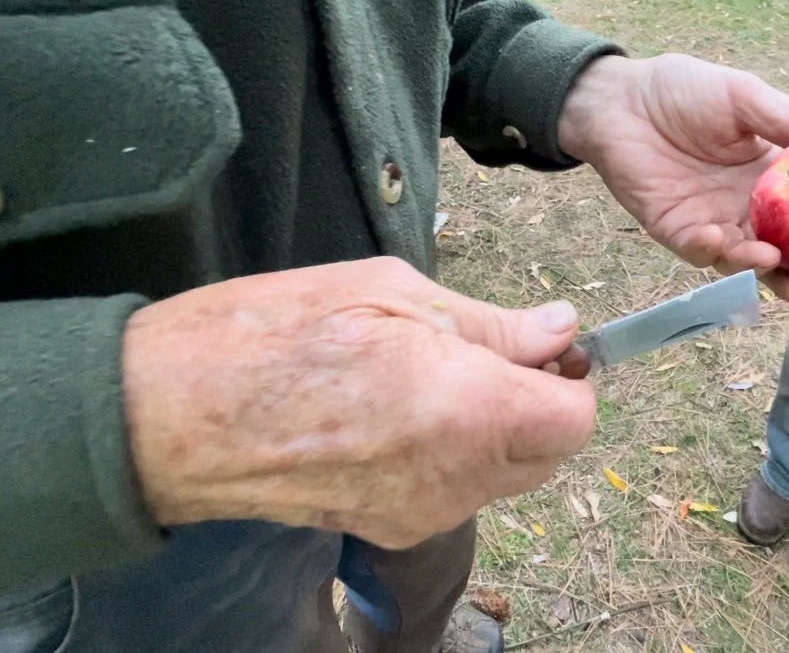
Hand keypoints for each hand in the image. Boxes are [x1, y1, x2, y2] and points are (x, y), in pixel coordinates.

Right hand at [122, 258, 595, 548]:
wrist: (176, 415)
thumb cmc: (273, 335)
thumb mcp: (391, 293)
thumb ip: (490, 323)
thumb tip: (559, 331)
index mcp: (469, 408)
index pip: (577, 417)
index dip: (571, 378)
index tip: (545, 348)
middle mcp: (458, 477)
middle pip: (549, 454)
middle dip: (540, 405)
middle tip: (493, 354)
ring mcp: (424, 514)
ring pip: (505, 478)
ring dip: (497, 432)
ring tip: (431, 380)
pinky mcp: (390, 529)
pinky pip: (455, 495)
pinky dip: (453, 459)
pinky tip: (400, 417)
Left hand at [558, 54, 788, 307]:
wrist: (621, 98)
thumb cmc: (684, 90)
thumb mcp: (746, 98)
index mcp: (771, 177)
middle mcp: (746, 207)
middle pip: (783, 252)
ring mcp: (712, 223)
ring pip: (743, 261)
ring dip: (759, 268)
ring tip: (774, 262)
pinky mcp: (676, 232)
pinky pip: (698, 251)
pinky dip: (710, 249)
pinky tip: (718, 237)